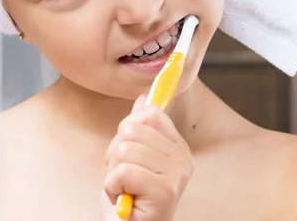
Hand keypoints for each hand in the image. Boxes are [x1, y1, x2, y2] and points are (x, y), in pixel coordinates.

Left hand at [101, 94, 193, 220]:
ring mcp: (177, 174)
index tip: (128, 153)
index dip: (128, 130)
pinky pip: (124, 171)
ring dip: (113, 172)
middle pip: (133, 129)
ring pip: (126, 149)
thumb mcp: (131, 158)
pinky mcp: (165, 191)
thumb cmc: (130, 199)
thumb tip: (143, 97)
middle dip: (116, 153)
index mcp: (177, 146)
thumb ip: (140, 128)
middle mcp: (183, 158)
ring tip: (124, 188)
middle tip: (123, 176)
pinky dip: (113, 186)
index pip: (150, 113)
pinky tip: (124, 197)